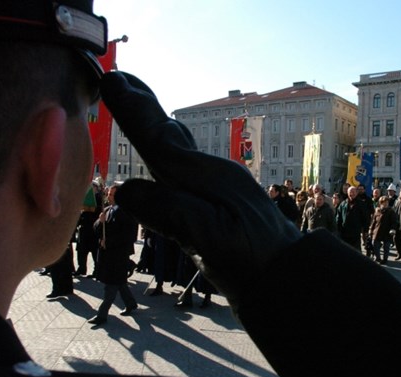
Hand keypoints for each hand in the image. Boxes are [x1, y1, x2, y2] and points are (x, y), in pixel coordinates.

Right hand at [100, 72, 301, 301]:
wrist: (289, 274)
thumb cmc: (251, 259)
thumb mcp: (208, 237)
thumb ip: (167, 211)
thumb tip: (123, 191)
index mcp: (203, 177)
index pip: (158, 138)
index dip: (132, 110)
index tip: (110, 78)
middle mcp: (209, 174)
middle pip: (168, 134)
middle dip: (142, 107)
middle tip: (120, 79)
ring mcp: (218, 186)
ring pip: (179, 146)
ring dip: (155, 124)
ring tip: (138, 106)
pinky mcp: (221, 202)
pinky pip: (186, 165)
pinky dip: (169, 150)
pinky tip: (170, 157)